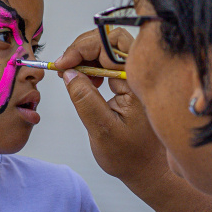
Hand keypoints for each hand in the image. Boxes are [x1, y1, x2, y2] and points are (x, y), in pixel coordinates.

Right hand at [54, 30, 167, 189]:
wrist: (149, 170)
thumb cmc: (131, 156)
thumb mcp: (102, 130)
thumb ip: (84, 100)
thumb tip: (69, 72)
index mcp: (138, 82)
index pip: (110, 45)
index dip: (82, 48)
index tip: (62, 64)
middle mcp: (141, 74)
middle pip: (111, 40)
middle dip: (83, 48)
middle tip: (64, 66)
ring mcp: (137, 77)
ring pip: (110, 49)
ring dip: (86, 57)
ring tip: (72, 75)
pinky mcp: (131, 82)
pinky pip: (111, 63)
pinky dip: (93, 66)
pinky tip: (86, 82)